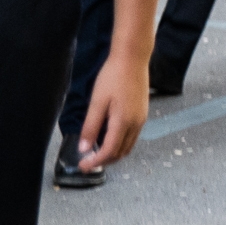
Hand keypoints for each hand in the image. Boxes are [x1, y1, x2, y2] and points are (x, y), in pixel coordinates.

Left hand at [73, 55, 148, 171]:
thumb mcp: (97, 101)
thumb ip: (91, 127)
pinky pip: (132, 136)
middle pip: (120, 153)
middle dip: (104, 161)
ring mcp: (141, 119)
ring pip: (128, 146)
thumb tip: (84, 149)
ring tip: (96, 151)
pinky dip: (120, 143)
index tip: (82, 166)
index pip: (109, 152)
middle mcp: (136, 124)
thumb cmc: (113, 76)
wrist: (132, 58)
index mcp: (123, 122)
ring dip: (113, 153)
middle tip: (88, 161)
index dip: (95, 162)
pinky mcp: (142, 113)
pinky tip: (108, 136)